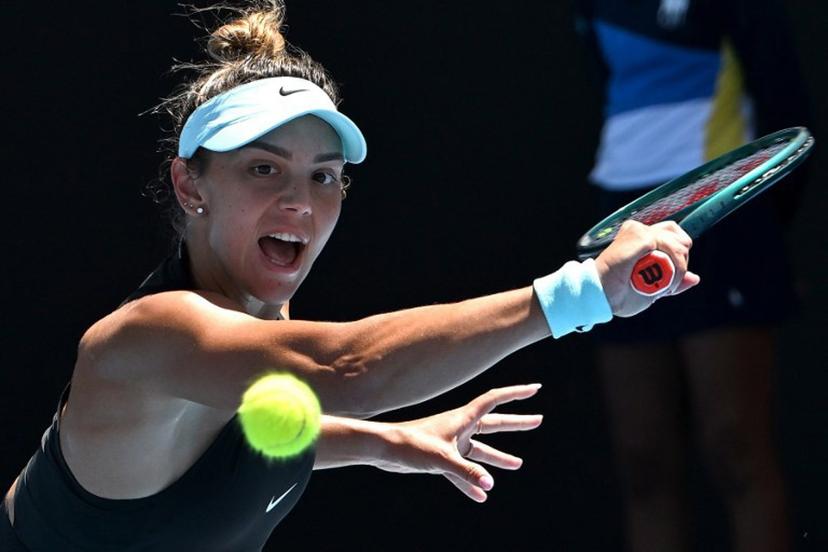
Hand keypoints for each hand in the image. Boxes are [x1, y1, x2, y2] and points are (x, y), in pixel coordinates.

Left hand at [372, 384, 542, 501]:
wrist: (384, 450)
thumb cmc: (410, 445)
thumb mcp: (441, 459)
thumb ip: (465, 473)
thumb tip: (489, 485)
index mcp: (463, 418)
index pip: (495, 400)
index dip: (516, 393)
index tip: (535, 388)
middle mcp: (460, 427)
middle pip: (494, 423)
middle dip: (516, 423)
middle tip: (538, 420)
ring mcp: (451, 442)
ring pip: (481, 449)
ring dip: (498, 456)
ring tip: (517, 464)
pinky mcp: (441, 458)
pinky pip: (462, 471)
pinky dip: (472, 481)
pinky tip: (481, 494)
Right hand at [595, 220, 699, 316]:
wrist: (598, 295)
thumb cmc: (617, 294)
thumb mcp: (652, 290)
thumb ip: (673, 281)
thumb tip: (694, 278)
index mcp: (640, 240)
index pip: (673, 234)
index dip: (679, 255)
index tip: (671, 278)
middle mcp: (639, 231)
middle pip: (679, 235)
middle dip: (680, 261)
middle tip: (668, 282)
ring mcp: (639, 231)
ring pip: (678, 243)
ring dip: (678, 268)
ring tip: (665, 286)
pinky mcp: (640, 236)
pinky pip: (671, 247)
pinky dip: (674, 267)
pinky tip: (665, 281)